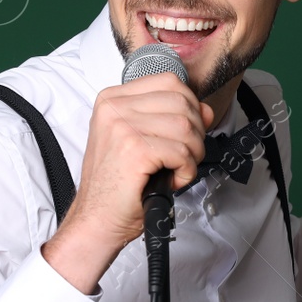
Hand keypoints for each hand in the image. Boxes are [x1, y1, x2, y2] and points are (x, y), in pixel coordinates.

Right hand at [42, 73, 213, 293]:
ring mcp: (122, 127)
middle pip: (182, 101)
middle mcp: (114, 108)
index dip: (189, 106)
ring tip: (176, 170)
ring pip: (186, 127)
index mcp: (112, 100)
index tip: (185, 131)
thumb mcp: (142, 142)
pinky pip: (182, 152)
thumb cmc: (117, 186)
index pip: (169, 81)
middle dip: (194, 132)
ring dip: (192, 154)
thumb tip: (205, 109)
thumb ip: (170, 119)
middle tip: (182, 157)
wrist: (97, 220)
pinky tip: (171, 180)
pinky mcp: (134, 150)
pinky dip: (186, 171)